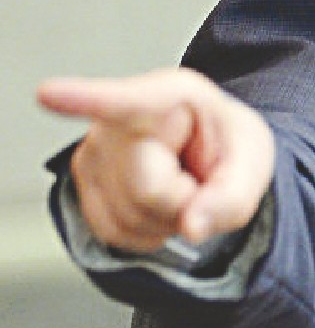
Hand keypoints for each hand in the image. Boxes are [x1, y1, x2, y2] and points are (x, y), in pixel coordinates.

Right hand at [37, 68, 274, 252]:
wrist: (211, 151)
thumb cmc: (227, 143)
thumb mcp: (252, 161)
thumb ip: (233, 196)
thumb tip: (191, 226)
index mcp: (171, 96)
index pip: (125, 102)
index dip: (84, 100)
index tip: (50, 94)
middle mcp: (121, 118)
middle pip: (147, 191)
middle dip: (182, 202)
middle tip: (198, 179)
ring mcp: (95, 149)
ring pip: (127, 218)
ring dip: (165, 221)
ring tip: (179, 185)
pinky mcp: (83, 181)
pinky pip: (113, 232)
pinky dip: (146, 232)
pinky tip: (159, 203)